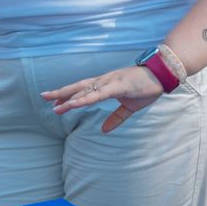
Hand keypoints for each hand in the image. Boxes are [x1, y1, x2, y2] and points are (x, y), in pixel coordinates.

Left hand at [41, 66, 164, 132]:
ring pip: (85, 91)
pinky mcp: (118, 86)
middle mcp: (104, 81)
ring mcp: (109, 82)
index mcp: (106, 85)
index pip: (83, 90)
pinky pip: (98, 94)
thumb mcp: (129, 108)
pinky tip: (74, 103)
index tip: (54, 101)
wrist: (162, 75)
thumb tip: (104, 130)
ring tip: (54, 105)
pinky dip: (85, 99)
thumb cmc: (146, 88)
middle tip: (44, 97)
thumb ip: (116, 118)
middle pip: (78, 87)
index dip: (68, 95)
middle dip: (61, 93)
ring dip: (69, 98)